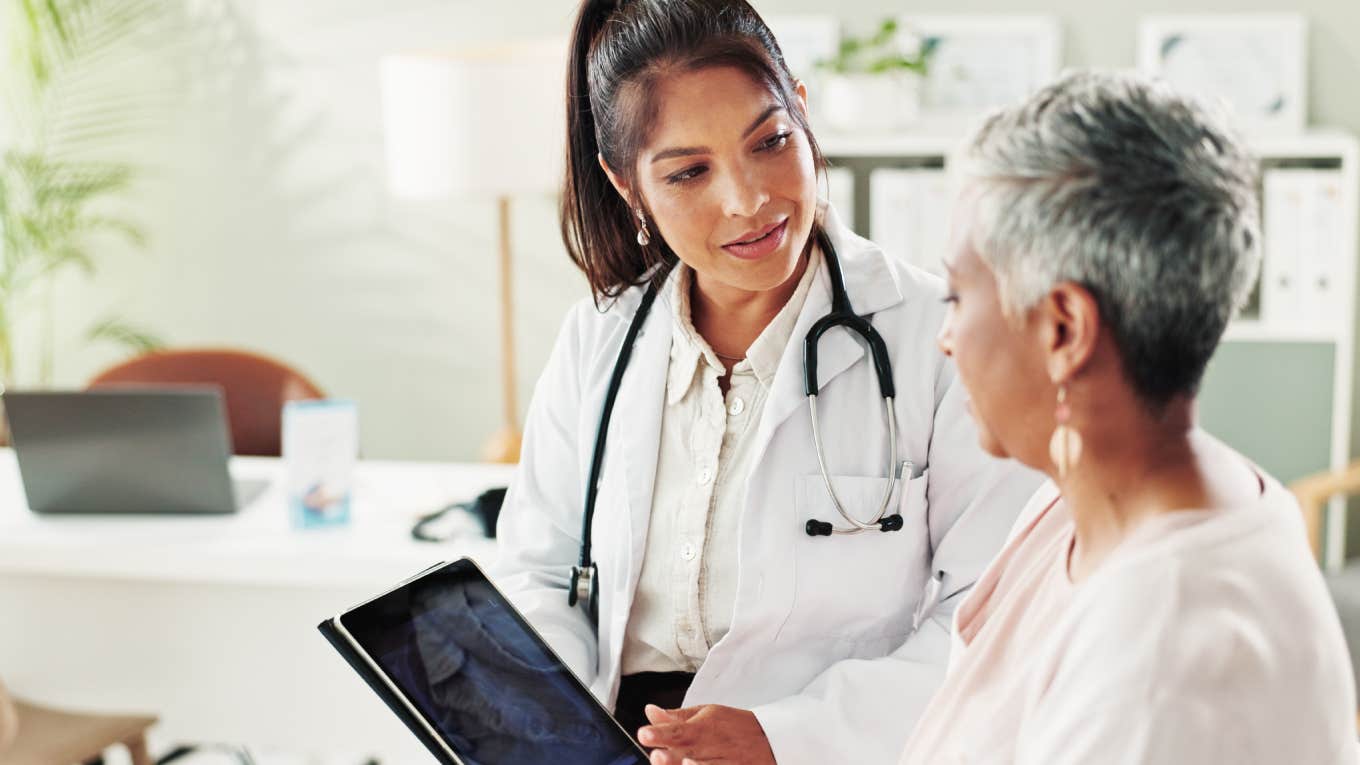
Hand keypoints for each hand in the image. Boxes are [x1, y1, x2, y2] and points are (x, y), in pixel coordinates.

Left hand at [638, 703, 775, 764]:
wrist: (770, 740)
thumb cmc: (734, 726)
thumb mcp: (707, 713)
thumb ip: (676, 717)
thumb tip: (650, 712)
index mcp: (703, 728)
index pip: (678, 731)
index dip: (660, 733)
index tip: (645, 733)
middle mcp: (711, 748)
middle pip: (686, 753)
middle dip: (670, 756)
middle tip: (656, 755)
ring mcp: (722, 764)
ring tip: (666, 761)